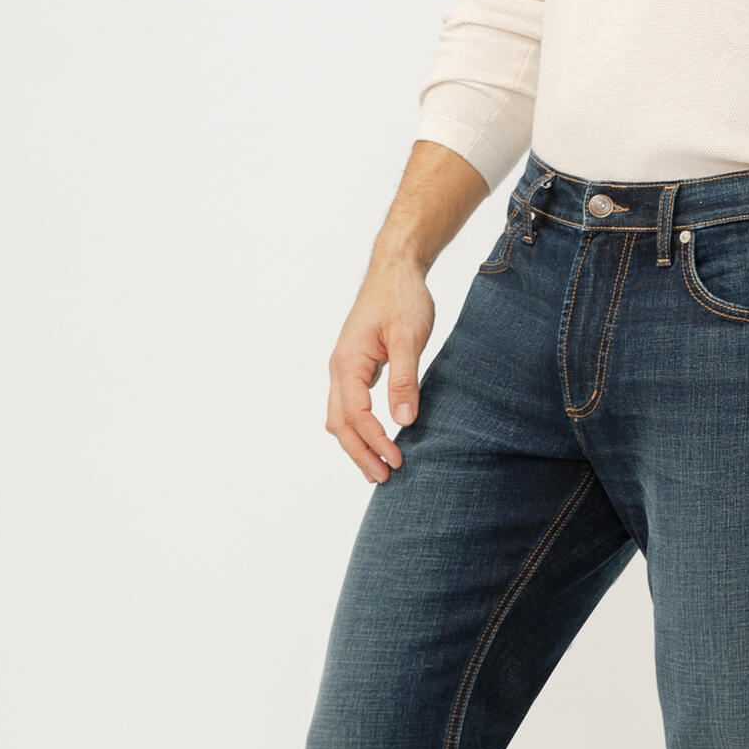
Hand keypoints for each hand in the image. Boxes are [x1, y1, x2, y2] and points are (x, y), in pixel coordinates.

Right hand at [325, 246, 434, 481]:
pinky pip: (350, 406)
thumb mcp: (409, 338)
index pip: (357, 415)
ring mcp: (345, 368)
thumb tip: (403, 419)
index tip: (397, 461)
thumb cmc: (402, 298)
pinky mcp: (356, 367)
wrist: (395, 270)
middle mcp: (339, 368)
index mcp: (348, 362)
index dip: (375, 442)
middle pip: (340, 423)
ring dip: (357, 445)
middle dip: (360, 453)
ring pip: (341, 417)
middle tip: (383, 478)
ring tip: (377, 469)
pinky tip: (376, 440)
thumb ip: (405, 379)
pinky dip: (359, 428)